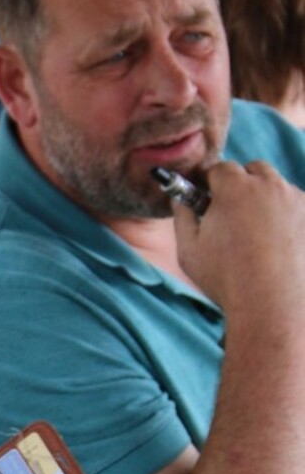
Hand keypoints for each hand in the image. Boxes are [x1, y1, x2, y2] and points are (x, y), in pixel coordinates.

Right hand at [174, 160, 304, 320]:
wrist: (272, 305)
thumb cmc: (226, 278)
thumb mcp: (189, 249)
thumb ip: (182, 216)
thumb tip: (179, 199)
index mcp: (235, 188)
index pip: (220, 168)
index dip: (211, 182)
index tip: (207, 197)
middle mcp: (269, 186)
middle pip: (254, 170)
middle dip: (242, 183)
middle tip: (232, 213)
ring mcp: (296, 201)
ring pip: (278, 187)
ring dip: (266, 199)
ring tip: (257, 231)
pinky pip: (296, 207)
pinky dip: (286, 216)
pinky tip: (277, 242)